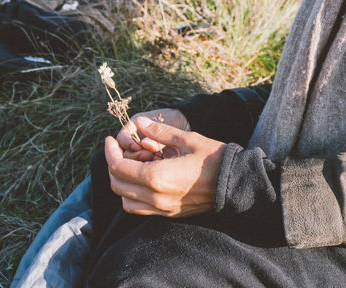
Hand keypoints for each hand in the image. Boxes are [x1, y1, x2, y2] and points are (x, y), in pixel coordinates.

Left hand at [105, 117, 225, 216]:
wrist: (236, 183)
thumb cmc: (213, 158)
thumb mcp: (186, 139)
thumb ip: (158, 131)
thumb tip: (138, 122)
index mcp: (157, 177)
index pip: (118, 168)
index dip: (109, 152)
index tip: (110, 140)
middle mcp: (155, 197)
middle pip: (117, 185)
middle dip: (112, 166)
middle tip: (118, 151)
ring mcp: (161, 209)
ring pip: (125, 201)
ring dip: (121, 183)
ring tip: (131, 166)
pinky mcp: (168, 214)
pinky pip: (140, 209)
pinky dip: (133, 196)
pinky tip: (143, 180)